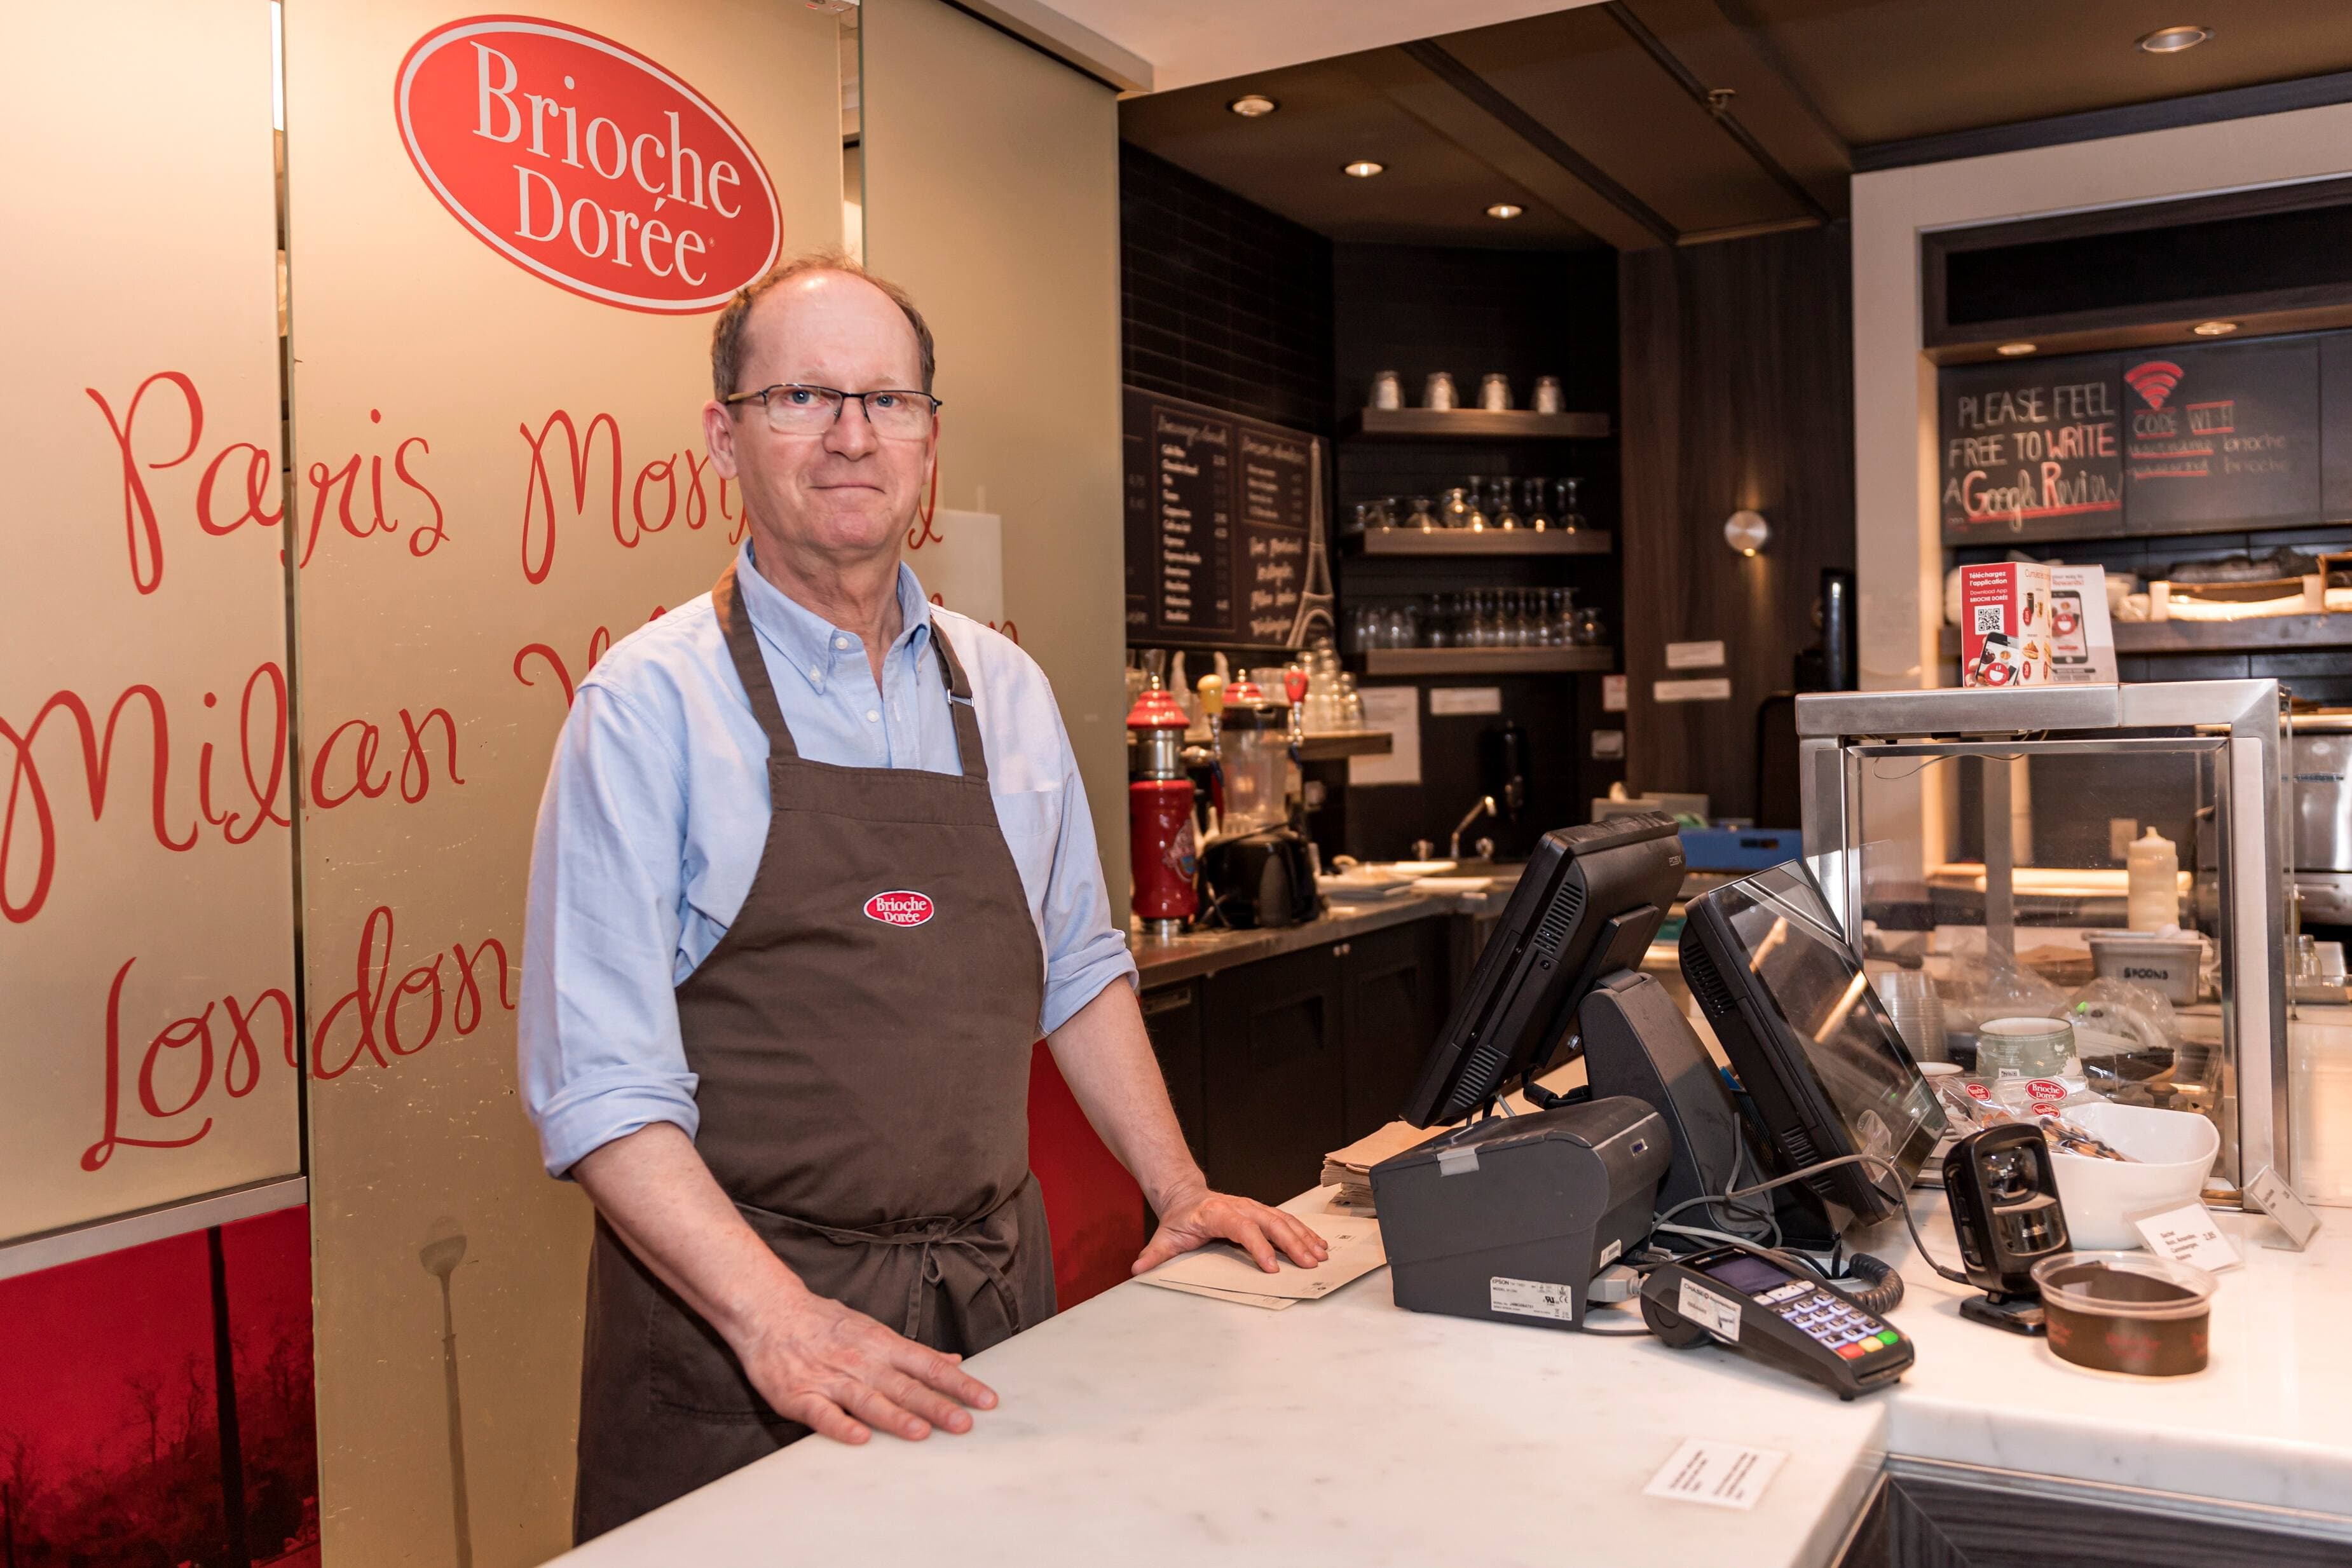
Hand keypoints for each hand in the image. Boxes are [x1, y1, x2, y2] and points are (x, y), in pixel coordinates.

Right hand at [732, 1285, 997, 1444]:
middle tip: (965, 1424)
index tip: (987, 1400)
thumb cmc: (825, 1323)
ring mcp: (831, 1378)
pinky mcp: (800, 1395)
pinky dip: (840, 1426)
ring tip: (921, 1432)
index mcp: (882, 1345)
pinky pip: (822, 1414)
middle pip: (904, 1385)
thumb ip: (911, 1352)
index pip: (928, 1365)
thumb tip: (952, 1362)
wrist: (769, 1311)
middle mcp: (862, 1361)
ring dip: (894, 1417)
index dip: (958, 1384)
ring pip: (868, 1400)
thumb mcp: (873, 1330)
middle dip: (937, 1405)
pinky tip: (858, 1439)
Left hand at [1130, 1186, 1330, 1275]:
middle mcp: (1240, 1207)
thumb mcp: (1165, 1236)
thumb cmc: (1179, 1219)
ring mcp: (1253, 1207)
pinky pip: (1287, 1221)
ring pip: (1283, 1220)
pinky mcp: (1262, 1212)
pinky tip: (1318, 1245)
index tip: (1272, 1268)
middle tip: (1309, 1263)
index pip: (1243, 1228)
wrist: (1185, 1196)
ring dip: (1303, 1238)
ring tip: (1321, 1256)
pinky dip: (1304, 1232)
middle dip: (1293, 1243)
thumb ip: (1154, 1254)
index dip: (1258, 1247)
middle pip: (1271, 1222)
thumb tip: (1139, 1268)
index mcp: (1218, 1213)